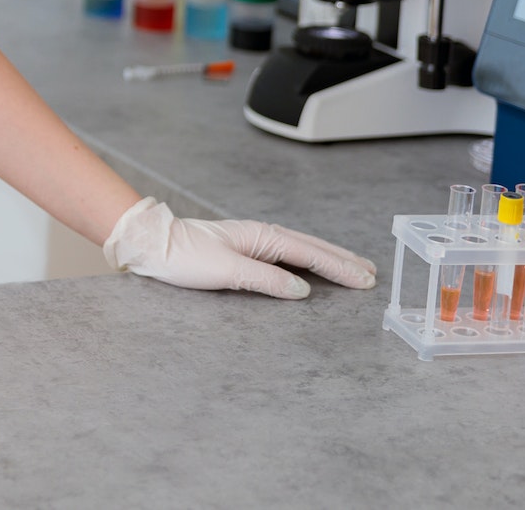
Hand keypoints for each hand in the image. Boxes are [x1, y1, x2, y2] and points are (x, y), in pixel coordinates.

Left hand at [102, 197, 376, 298]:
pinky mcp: (244, 248)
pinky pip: (287, 253)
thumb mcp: (227, 271)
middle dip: (341, 260)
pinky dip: (307, 259)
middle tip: (371, 273)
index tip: (365, 280)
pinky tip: (310, 266)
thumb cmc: (184, 257)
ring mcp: (253, 240)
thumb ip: (266, 279)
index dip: (339, 268)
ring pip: (301, 248)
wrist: (153, 245)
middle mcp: (261, 235)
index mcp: (261, 237)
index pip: (310, 254)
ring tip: (351, 267)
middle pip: (311, 247)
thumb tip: (302, 290)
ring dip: (327, 258)